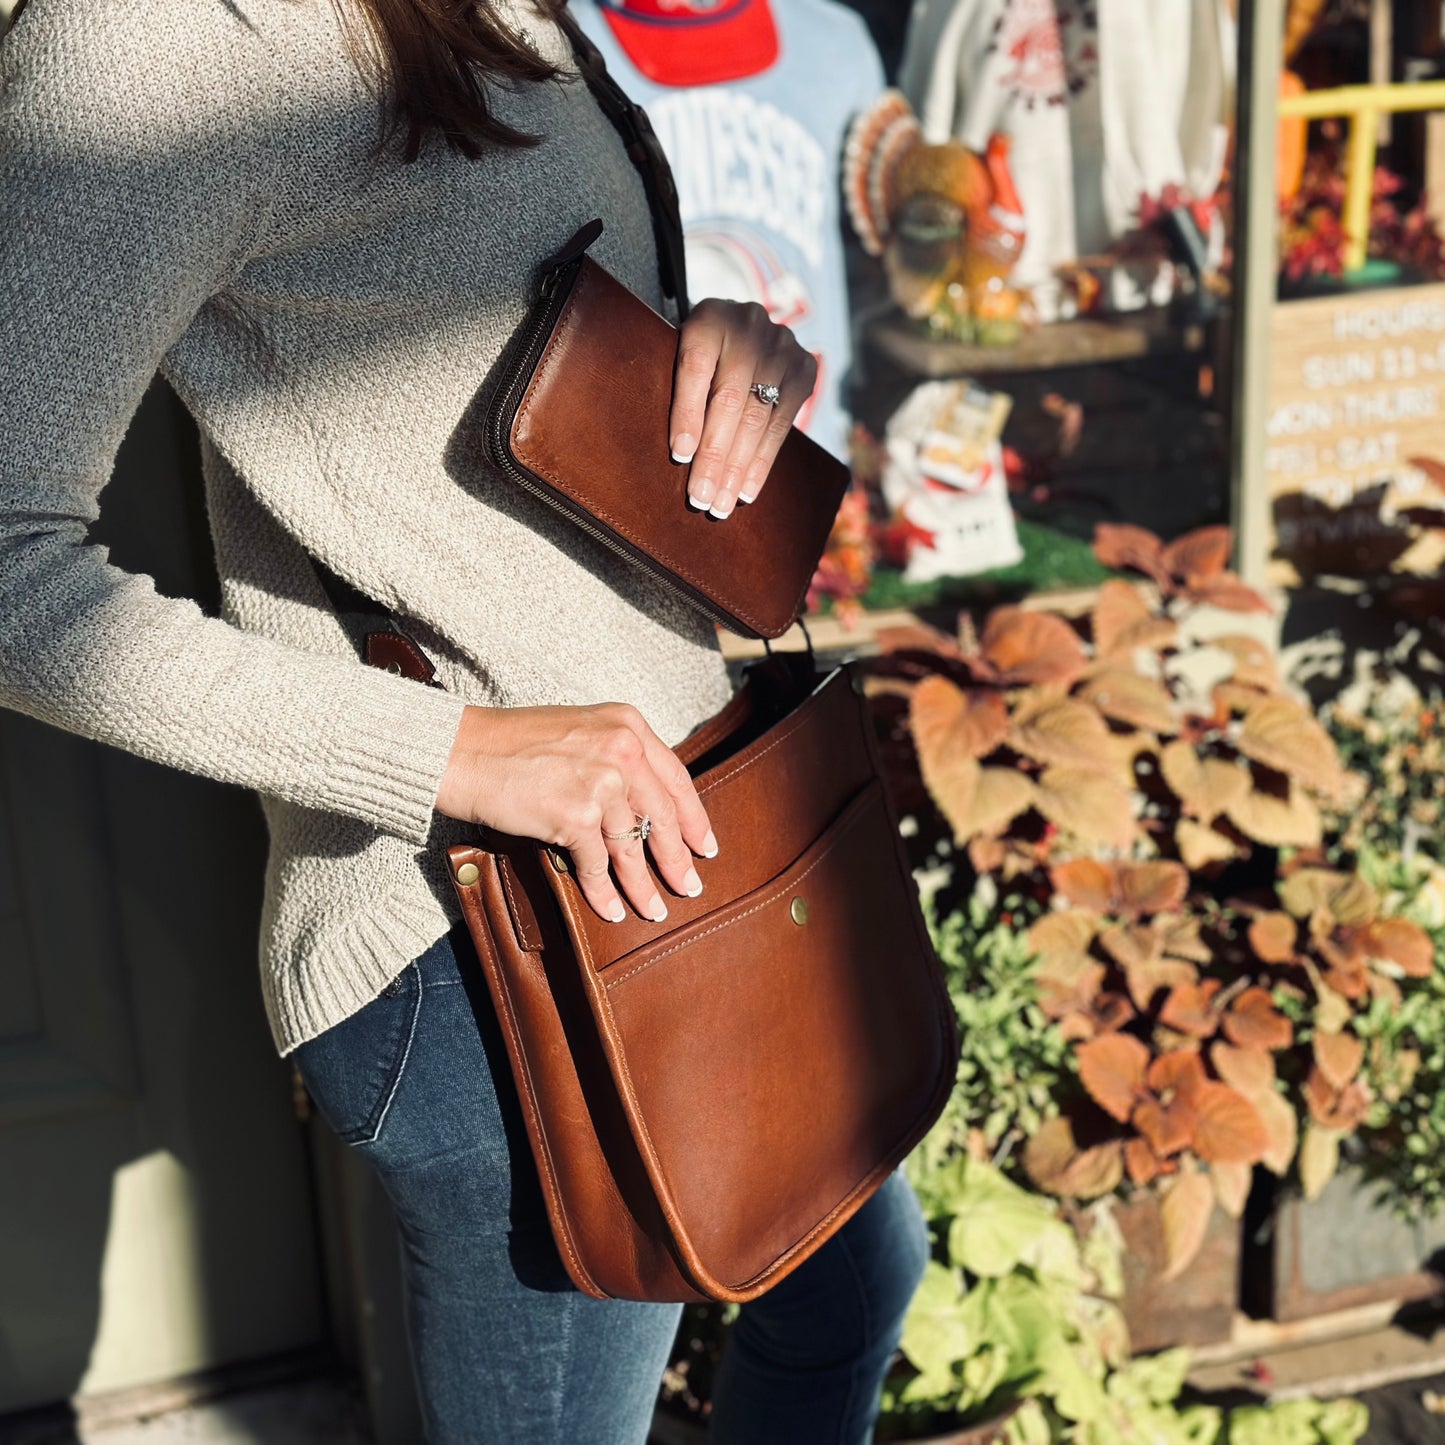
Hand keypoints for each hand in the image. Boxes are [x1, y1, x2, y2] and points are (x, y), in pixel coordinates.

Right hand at [436, 702, 716, 923]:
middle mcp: (622, 749)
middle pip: (662, 816)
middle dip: (677, 858)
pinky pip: (597, 866)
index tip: (704, 845)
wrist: (461, 751)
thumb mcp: (580, 731)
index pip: (677, 777)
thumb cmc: (511, 744)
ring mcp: (601, 782)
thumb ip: (616, 756)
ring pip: (632, 847)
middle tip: (690, 886)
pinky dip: (605, 893)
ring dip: (644, 885)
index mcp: (627, 724)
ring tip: (654, 909)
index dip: (694, 817)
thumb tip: (646, 806)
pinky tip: (612, 910)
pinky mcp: (575, 815)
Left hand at [668, 299, 818, 519]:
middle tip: (700, 498)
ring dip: (738, 468)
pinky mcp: (804, 368)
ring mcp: (782, 346)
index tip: (680, 455)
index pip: (696, 366)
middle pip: (730, 399)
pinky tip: (746, 491)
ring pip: (758, 417)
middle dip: (714, 455)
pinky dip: (761, 463)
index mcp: (709, 317)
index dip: (688, 413)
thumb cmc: (700, 357)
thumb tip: (675, 455)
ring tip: (720, 504)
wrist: (744, 328)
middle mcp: (749, 325)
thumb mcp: (678, 356)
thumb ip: (676, 389)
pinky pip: (781, 425)